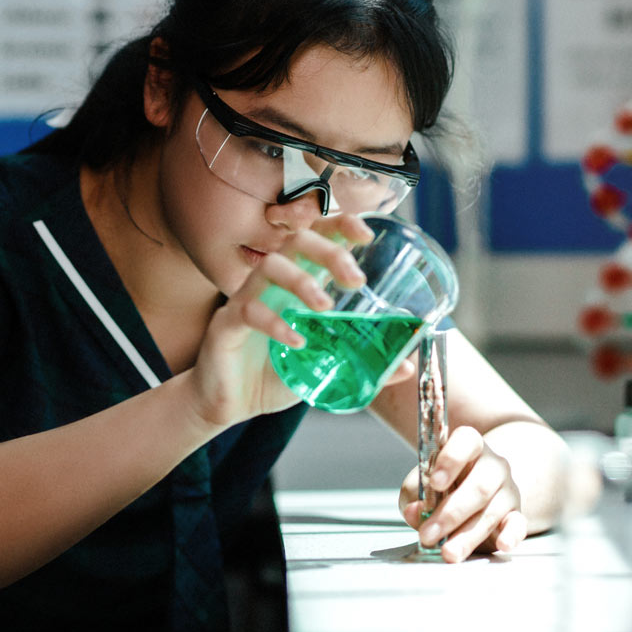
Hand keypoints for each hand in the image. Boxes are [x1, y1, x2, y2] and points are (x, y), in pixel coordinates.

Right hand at [188, 214, 372, 428]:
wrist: (229, 405)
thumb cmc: (273, 375)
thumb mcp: (323, 367)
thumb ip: (361, 362)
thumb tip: (405, 365)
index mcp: (296, 281)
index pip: (316, 236)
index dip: (340, 225)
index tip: (366, 235)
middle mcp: (271, 282)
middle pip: (296, 241)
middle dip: (329, 252)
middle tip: (356, 280)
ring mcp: (246, 298)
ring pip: (270, 266)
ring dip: (302, 281)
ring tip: (325, 306)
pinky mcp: (225, 324)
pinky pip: (248, 310)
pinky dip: (275, 322)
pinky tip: (296, 341)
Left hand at [399, 427, 526, 561]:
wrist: (472, 496)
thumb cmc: (443, 487)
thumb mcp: (422, 485)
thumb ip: (414, 494)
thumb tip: (415, 511)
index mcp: (469, 446)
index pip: (466, 442)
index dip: (451, 460)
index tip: (435, 483)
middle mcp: (493, 464)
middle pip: (479, 486)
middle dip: (451, 513)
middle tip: (428, 534)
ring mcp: (507, 489)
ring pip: (491, 511)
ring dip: (467, 536)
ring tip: (447, 552)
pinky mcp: (515, 514)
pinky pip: (518, 524)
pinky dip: (511, 535)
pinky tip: (502, 544)